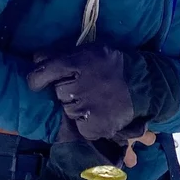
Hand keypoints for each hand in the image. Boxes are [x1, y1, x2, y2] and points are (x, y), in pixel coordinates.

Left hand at [26, 45, 179, 141]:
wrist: (144, 85)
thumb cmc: (113, 66)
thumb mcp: (89, 52)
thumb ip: (62, 54)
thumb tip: (35, 58)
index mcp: (77, 64)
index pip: (44, 71)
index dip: (36, 78)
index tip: (36, 82)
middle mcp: (79, 86)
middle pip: (58, 92)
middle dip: (66, 91)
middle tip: (84, 87)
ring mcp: (87, 108)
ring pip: (68, 110)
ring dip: (77, 107)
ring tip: (95, 100)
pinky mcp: (94, 127)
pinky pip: (80, 126)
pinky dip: (86, 123)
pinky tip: (98, 113)